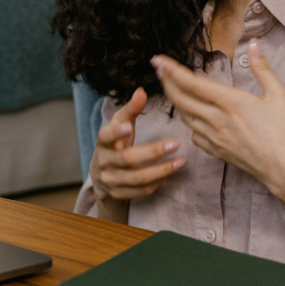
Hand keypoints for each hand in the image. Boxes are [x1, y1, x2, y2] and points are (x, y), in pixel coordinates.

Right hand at [89, 87, 185, 221]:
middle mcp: (104, 162)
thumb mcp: (120, 125)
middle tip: (176, 143)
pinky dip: (157, 182)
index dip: (116, 132)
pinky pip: (141, 191)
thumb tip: (142, 91)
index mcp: (103, 142)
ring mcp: (110, 180)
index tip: (129, 126)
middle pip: (127, 159)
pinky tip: (170, 173)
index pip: (106, 136)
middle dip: (153, 151)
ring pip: (137, 178)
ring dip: (162, 170)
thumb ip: (131, 109)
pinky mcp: (119, 194)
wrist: (102, 176)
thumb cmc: (115, 143)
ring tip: (182, 161)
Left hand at [150, 39, 284, 198]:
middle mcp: (216, 119)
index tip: (159, 60)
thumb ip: (262, 67)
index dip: (172, 70)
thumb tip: (253, 44)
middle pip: (180, 98)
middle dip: (166, 81)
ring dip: (175, 100)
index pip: (192, 83)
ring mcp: (213, 137)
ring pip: (184, 116)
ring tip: (171, 88)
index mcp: (230, 102)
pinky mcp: (215, 150)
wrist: (284, 169)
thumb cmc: (284, 131)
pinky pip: (194, 134)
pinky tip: (192, 116)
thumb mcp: (279, 94)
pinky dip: (189, 122)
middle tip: (158, 69)